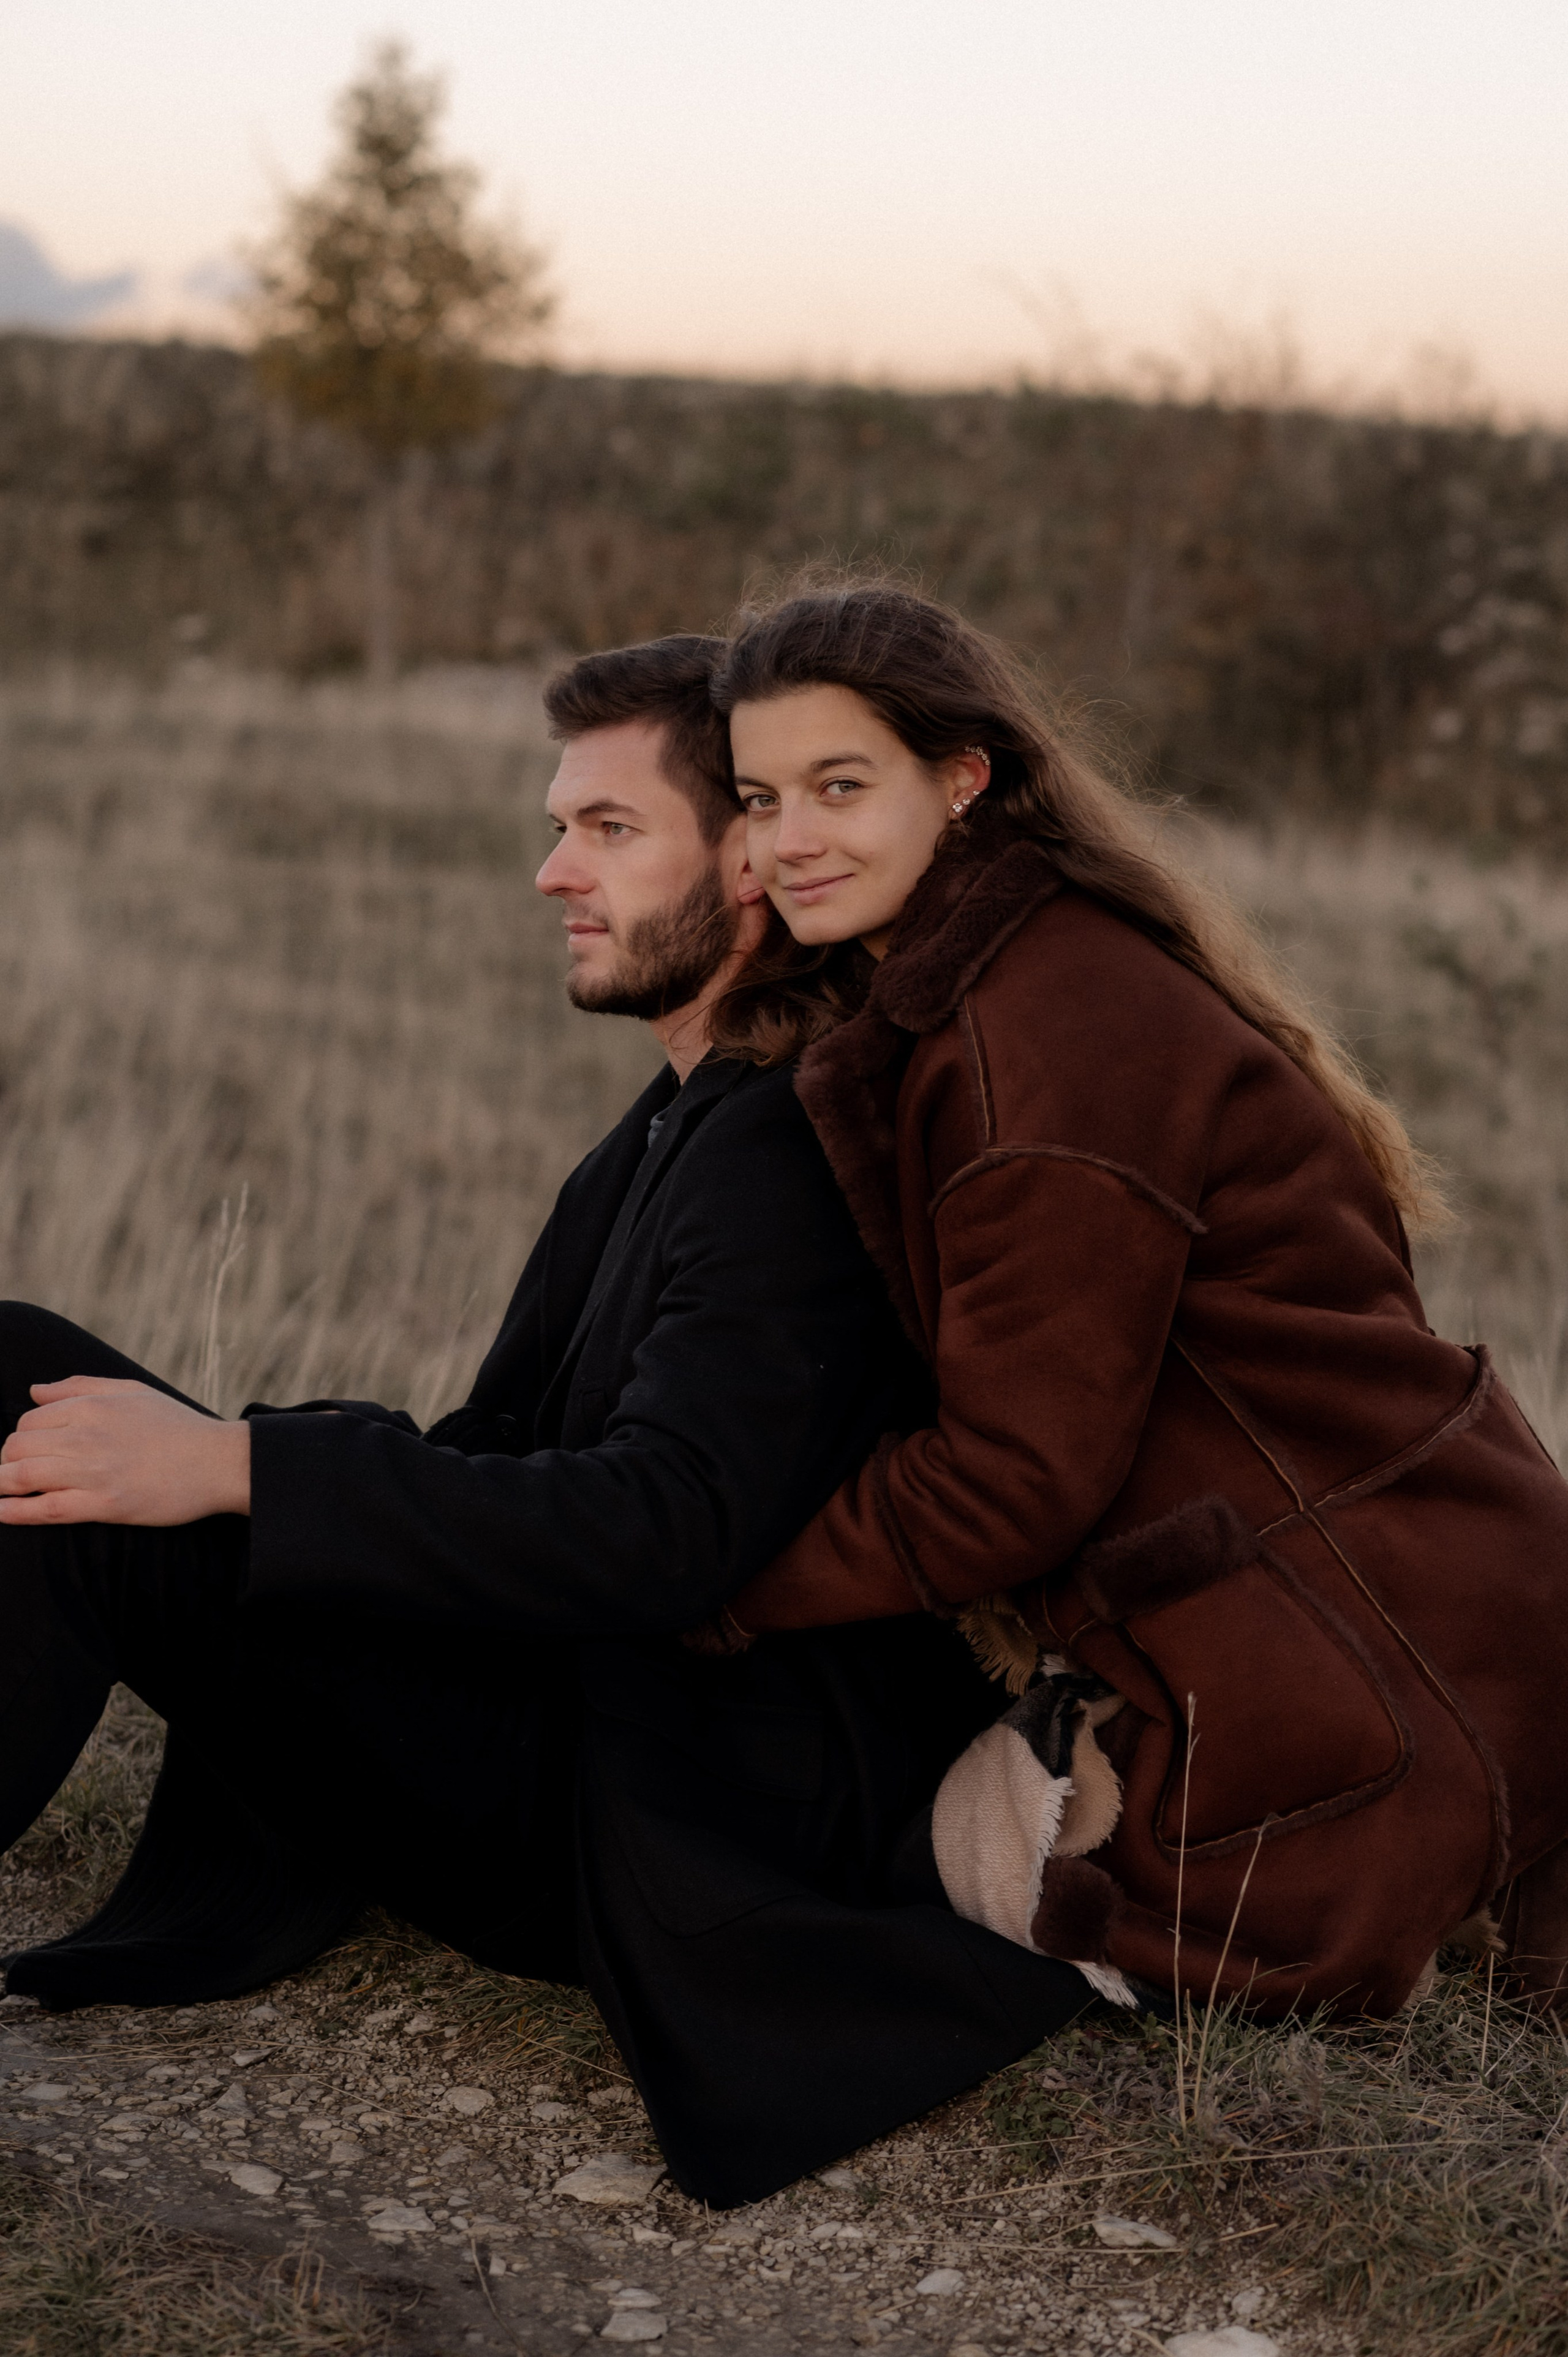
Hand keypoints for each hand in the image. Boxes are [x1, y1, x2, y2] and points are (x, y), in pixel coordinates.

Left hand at [0, 1378, 251, 1526]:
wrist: (218, 1462)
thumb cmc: (177, 1426)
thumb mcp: (131, 1391)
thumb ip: (80, 1386)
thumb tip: (34, 1391)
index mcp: (92, 1406)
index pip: (29, 1420)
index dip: (22, 1436)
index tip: (28, 1451)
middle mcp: (86, 1436)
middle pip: (17, 1447)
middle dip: (6, 1461)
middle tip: (14, 1473)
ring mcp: (94, 1472)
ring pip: (22, 1476)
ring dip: (0, 1484)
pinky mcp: (104, 1505)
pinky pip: (45, 1509)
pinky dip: (15, 1512)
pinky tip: (0, 1512)